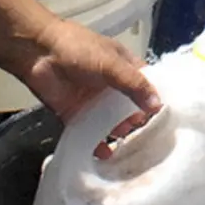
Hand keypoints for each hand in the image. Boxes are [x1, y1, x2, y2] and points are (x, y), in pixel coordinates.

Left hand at [16, 19, 162, 156]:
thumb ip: (134, 84)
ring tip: (129, 146)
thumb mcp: (111, 63)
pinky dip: (97, 144)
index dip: (155, 98)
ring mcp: (92, 100)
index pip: (145, 83)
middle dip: (138, 120)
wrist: (37, 51)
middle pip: (130, 106)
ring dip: (119, 132)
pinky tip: (106, 155)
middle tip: (149, 138)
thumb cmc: (77, 49)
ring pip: (111, 121)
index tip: (167, 118)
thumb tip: (157, 105)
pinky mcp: (76, 114)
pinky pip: (89, 132)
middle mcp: (110, 84)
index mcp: (122, 65)